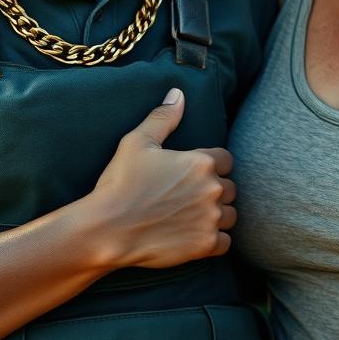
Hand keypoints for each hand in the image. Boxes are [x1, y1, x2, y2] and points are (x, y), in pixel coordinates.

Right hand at [91, 89, 236, 268]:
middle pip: (230, 188)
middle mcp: (212, 190)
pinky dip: (215, 240)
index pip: (226, 159)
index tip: (196, 172)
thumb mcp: (137, 141)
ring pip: (230, 215)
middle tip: (192, 195)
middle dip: (216, 190)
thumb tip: (178, 94)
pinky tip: (198, 235)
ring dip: (218, 215)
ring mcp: (210, 219)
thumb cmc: (121, 182)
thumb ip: (163, 117)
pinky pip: (225, 243)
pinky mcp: (204, 245)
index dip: (213, 164)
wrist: (108, 228)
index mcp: (201, 162)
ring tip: (197, 215)